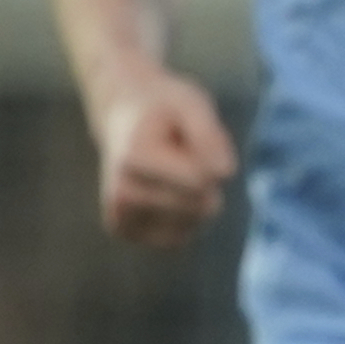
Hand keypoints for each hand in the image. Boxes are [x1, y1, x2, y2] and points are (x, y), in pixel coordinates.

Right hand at [91, 69, 236, 247]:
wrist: (122, 117)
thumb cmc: (165, 111)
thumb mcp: (192, 105)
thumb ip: (209, 136)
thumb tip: (224, 174)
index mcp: (135, 158)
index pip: (201, 182)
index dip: (213, 161)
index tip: (189, 139)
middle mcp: (121, 192)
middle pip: (202, 206)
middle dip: (207, 181)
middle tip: (181, 155)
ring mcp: (120, 216)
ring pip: (194, 225)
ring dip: (196, 199)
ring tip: (171, 170)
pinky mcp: (124, 231)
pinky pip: (179, 238)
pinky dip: (185, 217)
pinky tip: (166, 191)